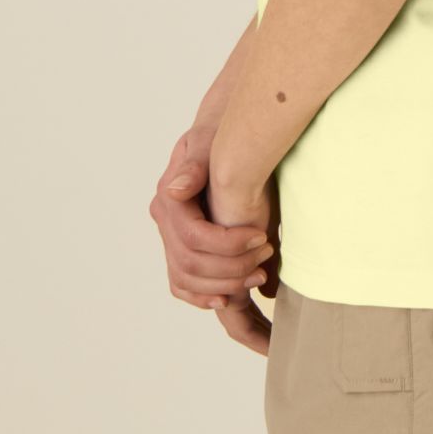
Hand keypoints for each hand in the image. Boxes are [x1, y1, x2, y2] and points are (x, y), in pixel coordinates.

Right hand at [149, 124, 278, 341]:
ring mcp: (170, 239)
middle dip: (232, 267)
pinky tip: (230, 298)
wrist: (220, 136)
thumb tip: (174, 189)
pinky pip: (183, 285)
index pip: (195, 238)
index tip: (263, 238)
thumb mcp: (208, 140)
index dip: (230, 245)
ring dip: (225, 284)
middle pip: (191, 265)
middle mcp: (165, 223)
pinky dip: (204, 296)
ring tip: (260, 275)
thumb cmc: (218, 135)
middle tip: (267, 257)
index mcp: (169, 199)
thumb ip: (194, 163)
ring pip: (187, 280)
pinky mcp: (181, 250)